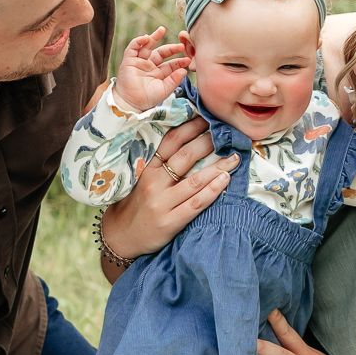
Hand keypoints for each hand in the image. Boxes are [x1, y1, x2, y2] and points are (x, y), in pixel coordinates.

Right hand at [99, 115, 235, 261]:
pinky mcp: (170, 222)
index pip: (170, 142)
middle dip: (208, 143)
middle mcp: (154, 183)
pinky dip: (212, 191)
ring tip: (234, 157)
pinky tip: (225, 180)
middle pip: (185, 157)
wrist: (121, 236)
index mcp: (148, 169)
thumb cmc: (137, 204)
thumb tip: (191, 141)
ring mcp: (162, 203)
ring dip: (218, 167)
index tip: (208, 118)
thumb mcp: (143, 179)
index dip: (191, 128)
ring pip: (195, 180)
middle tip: (227, 134)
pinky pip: (196, 204)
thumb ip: (162, 163)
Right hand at [112, 26, 188, 110]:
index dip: (179, 61)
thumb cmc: (147, 99)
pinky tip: (146, 38)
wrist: (131, 103)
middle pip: (161, 53)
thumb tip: (185, 70)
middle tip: (181, 45)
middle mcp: (149, 66)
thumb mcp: (164, 89)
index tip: (188, 59)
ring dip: (154, 37)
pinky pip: (133, 48)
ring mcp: (139, 62)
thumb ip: (174, 80)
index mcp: (158, 74)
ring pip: (147, 46)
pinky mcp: (129, 60)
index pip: (170, 64)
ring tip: (162, 30)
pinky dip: (138, 41)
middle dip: (171, 48)